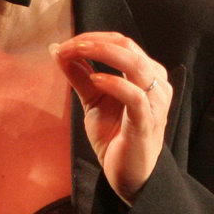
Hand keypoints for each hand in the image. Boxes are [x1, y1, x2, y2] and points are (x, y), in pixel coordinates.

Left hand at [52, 33, 170, 203]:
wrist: (128, 175)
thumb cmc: (116, 135)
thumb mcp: (93, 100)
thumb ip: (80, 75)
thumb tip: (57, 50)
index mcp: (146, 73)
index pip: (121, 42)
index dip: (92, 38)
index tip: (64, 44)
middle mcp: (156, 83)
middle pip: (128, 46)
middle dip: (94, 42)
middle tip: (66, 46)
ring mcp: (154, 103)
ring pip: (136, 65)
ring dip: (103, 53)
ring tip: (77, 52)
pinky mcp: (147, 123)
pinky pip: (136, 97)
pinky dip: (115, 84)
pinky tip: (96, 79)